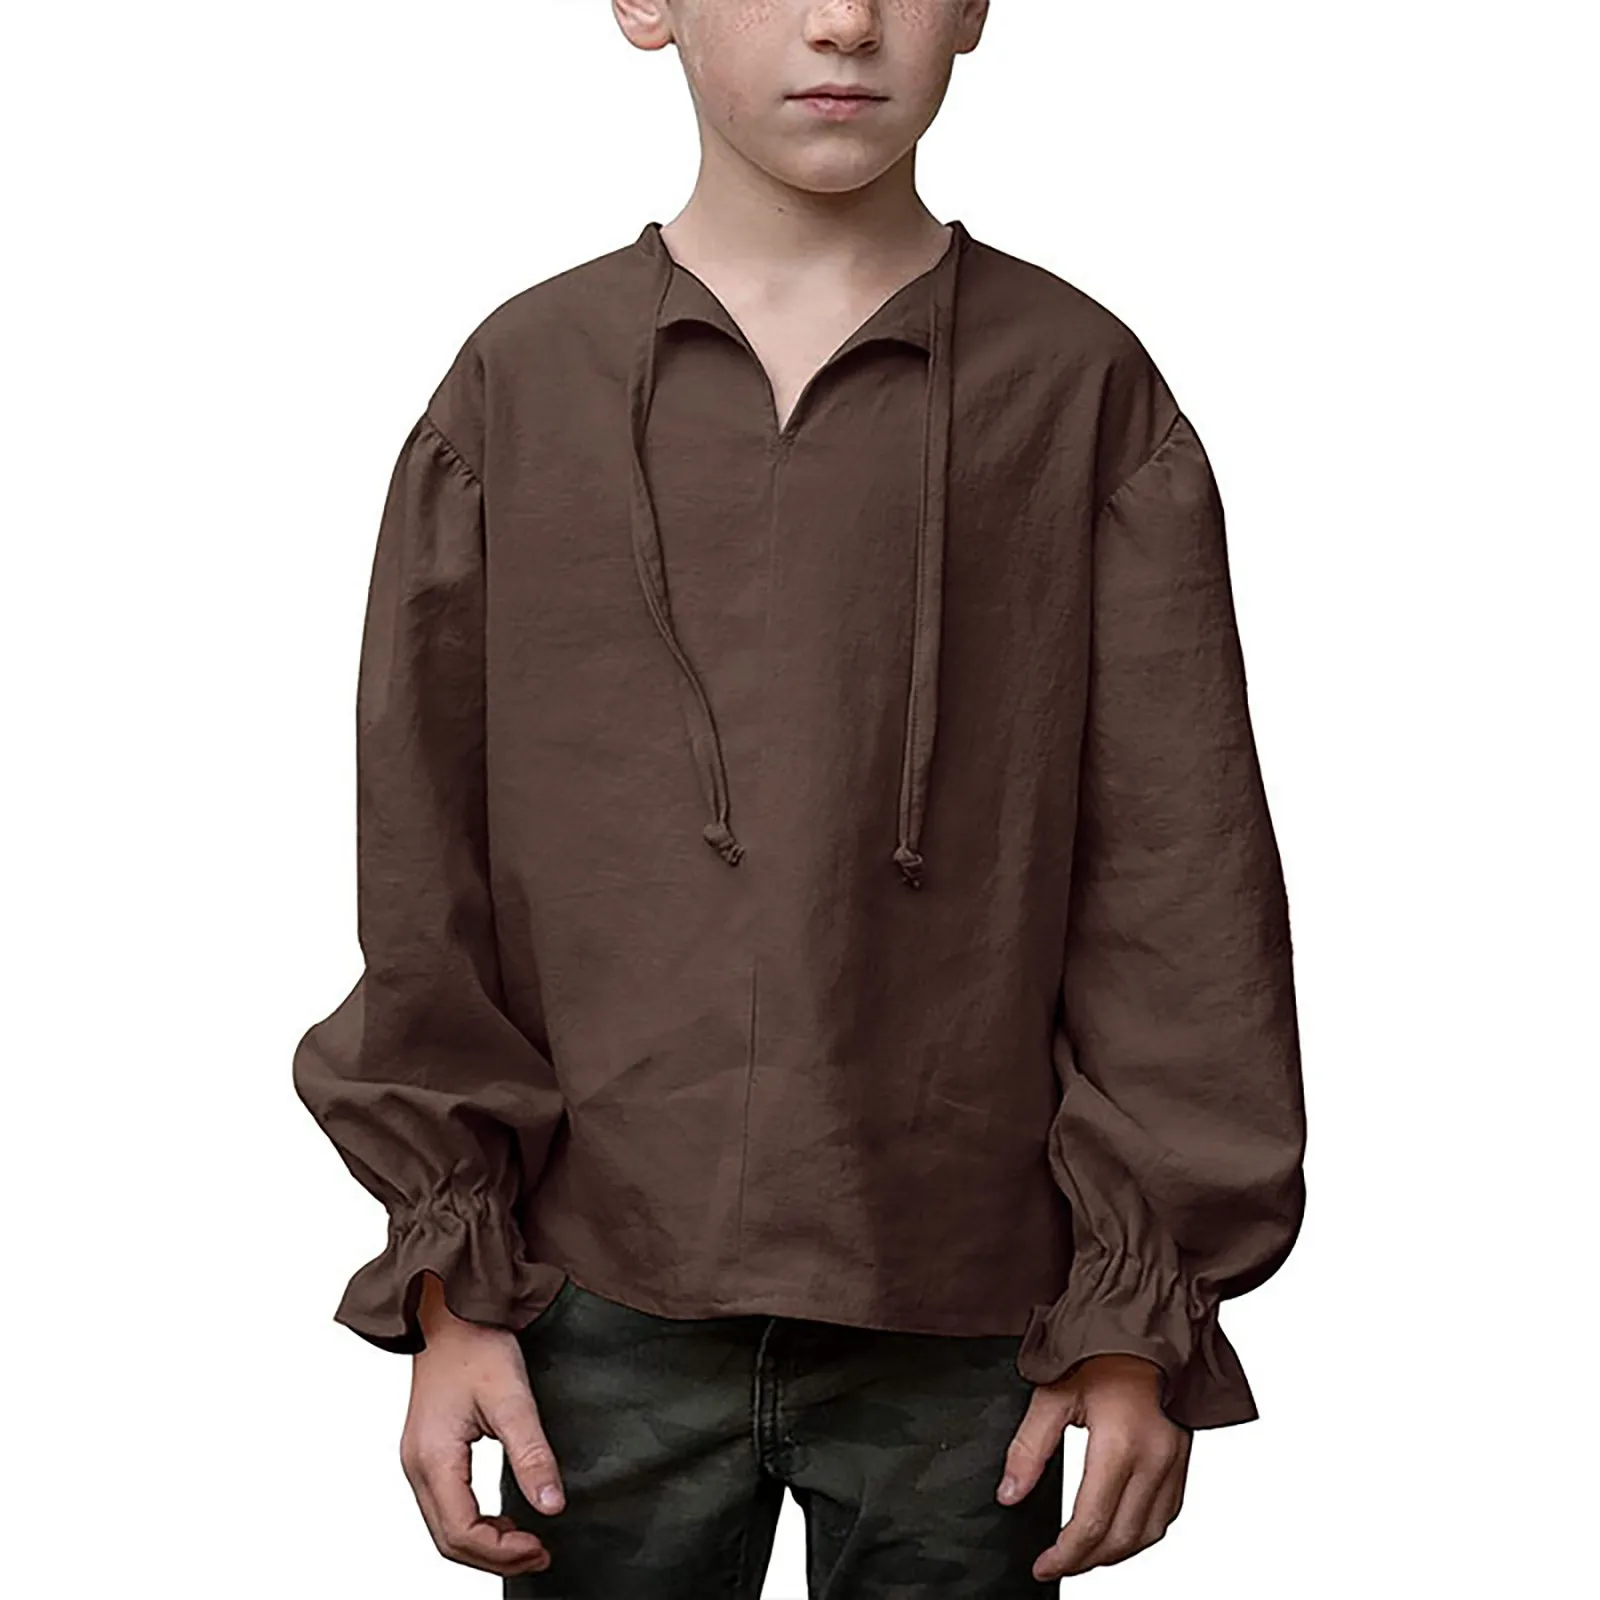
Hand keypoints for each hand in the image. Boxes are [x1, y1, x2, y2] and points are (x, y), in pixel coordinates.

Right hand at [397, 1271, 566, 1578]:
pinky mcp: (426, 1451)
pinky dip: (471, 1523)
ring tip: (527, 1542)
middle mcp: (416, 1466)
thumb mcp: (512, 1396)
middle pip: (448, 1539)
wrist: (450, 1308)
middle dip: (494, 1556)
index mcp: (433, 1457)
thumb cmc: (477, 1343)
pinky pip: (443, 1506)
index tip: (543, 1545)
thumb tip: (552, 1507)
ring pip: (443, 1527)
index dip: (502, 1550)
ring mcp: (417, 1459)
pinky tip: (503, 1517)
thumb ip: (531, 1453)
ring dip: (483, 1543)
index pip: (462, 1532)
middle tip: (540, 1552)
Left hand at [997, 1353, 1189, 1580]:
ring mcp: (1175, 1461)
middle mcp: (1155, 1459)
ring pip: (1149, 1534)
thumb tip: (1009, 1494)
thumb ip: (1029, 1448)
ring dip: (1116, 1553)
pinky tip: (1119, 1531)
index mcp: (1120, 1444)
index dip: (1065, 1555)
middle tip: (1057, 1564)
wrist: (1142, 1323)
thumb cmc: (1099, 1350)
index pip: (1092, 1524)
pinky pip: (1167, 1514)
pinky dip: (1142, 1533)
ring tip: (1083, 1554)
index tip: (1042, 1565)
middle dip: (1087, 1561)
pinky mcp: (1184, 1459)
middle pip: (1122, 1539)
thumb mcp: (1051, 1393)